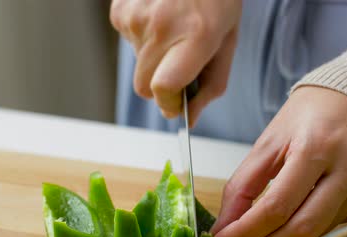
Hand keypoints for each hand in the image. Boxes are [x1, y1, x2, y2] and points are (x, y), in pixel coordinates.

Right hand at [110, 0, 241, 123]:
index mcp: (197, 35)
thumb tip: (189, 116)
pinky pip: (128, 43)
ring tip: (173, 29)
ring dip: (153, 58)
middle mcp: (162, 26)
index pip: (164, 88)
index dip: (168, 104)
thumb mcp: (227, 41)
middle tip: (178, 64)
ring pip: (137, 65)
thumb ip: (211, 84)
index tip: (176, 104)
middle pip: (144, 87)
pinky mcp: (120, 10)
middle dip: (161, 85)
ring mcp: (136, 16)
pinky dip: (142, 38)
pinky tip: (159, 17)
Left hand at [211, 87, 346, 236]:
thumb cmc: (310, 117)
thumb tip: (224, 228)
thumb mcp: (269, 141)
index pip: (276, 206)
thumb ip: (243, 186)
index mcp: (316, 147)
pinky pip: (328, 227)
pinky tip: (289, 220)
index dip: (246, 231)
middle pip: (301, 230)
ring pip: (315, 234)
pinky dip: (302, 230)